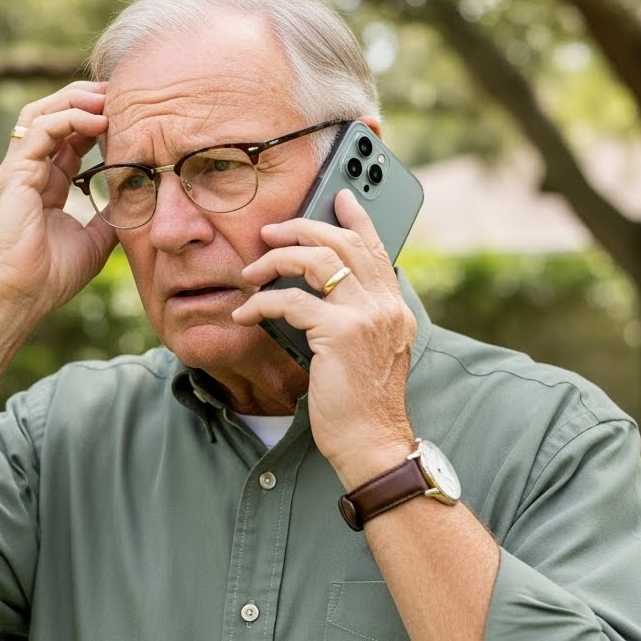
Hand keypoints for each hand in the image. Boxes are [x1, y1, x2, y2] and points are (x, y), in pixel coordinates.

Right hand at [0, 81, 117, 314]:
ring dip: (77, 100)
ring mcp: (19, 168)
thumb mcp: (95, 240)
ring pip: (42, 112)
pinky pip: (39, 129)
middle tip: (122, 93)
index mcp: (47, 182)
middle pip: (55, 114)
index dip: (98, 119)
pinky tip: (98, 120)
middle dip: (88, 98)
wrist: (18, 297)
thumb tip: (138, 197)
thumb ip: (110, 214)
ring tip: (110, 98)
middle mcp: (30, 169)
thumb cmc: (49, 277)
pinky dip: (69, 118)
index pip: (71, 136)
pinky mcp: (13, 173)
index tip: (131, 114)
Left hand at [231, 190, 417, 481]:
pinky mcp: (339, 333)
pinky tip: (245, 312)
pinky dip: (261, 303)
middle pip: (342, 243)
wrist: (371, 442)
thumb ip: (357, 319)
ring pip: (315, 261)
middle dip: (301, 230)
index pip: (376, 249)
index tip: (340, 197)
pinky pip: (290, 301)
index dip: (357, 219)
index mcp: (394, 308)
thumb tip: (320, 293)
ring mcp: (364, 316)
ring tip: (251, 272)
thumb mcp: (369, 353)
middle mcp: (385, 305)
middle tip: (270, 233)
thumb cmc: (362, 404)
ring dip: (275, 260)